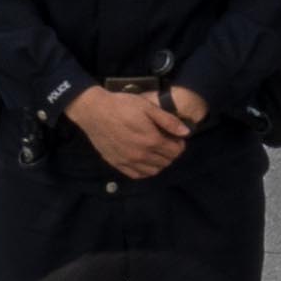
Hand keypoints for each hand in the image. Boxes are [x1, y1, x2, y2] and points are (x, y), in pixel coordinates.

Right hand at [69, 83, 197, 177]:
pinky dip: (144, 171)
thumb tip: (186, 132)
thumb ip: (169, 121)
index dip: (179, 144)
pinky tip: (144, 161)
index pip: (175, 151)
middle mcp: (142, 155)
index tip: (176, 138)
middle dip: (171, 154)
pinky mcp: (117, 163)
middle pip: (166, 162)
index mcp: (152, 140)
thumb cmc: (122, 105)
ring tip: (156, 152)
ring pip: (153, 171)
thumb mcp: (148, 107)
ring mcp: (128, 161)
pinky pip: (136, 175)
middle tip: (167, 143)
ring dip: (159, 163)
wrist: (94, 111)